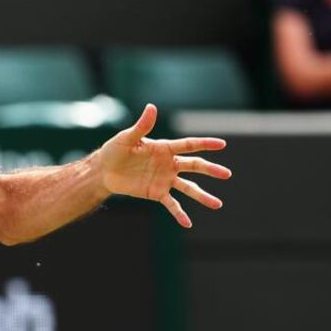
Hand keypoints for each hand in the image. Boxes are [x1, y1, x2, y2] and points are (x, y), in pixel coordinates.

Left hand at [96, 104, 231, 227]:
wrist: (104, 171)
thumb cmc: (115, 150)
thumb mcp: (127, 138)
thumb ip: (142, 126)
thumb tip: (151, 107)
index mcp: (164, 148)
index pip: (188, 145)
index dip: (205, 144)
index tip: (222, 144)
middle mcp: (169, 164)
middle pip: (194, 166)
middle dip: (210, 170)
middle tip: (227, 174)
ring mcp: (165, 179)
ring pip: (188, 188)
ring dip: (202, 196)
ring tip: (217, 205)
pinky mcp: (156, 193)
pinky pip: (171, 204)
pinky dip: (179, 214)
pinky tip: (188, 223)